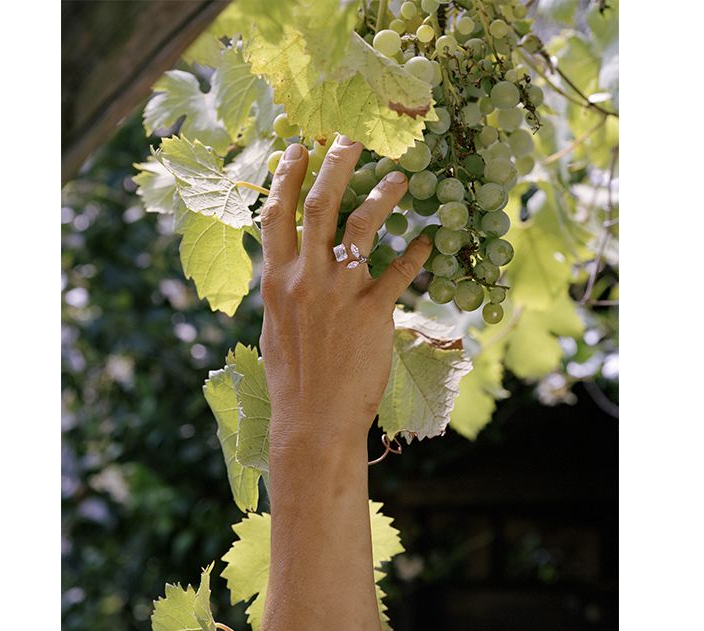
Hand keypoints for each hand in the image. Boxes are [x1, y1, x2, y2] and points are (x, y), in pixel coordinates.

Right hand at [257, 135, 432, 449]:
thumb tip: (287, 266)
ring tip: (401, 175)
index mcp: (276, 280)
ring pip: (362, 227)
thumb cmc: (292, 381)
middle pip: (319, 204)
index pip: (276, 214)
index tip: (299, 146)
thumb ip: (283, 290)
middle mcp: (305, 278)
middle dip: (336, 163)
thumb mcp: (274, 327)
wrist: (312, 422)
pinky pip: (400, 272)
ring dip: (383, 195)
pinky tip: (429, 239)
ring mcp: (340, 294)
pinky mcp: (374, 314)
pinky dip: (417, 253)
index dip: (286, 176)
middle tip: (354, 135)